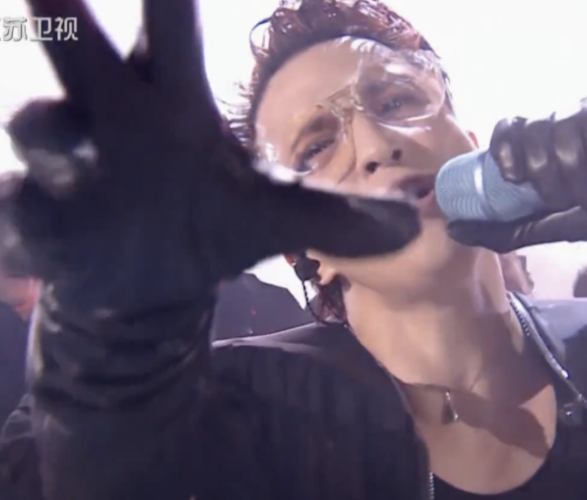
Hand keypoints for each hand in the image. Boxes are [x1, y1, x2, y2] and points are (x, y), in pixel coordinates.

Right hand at [0, 0, 418, 311]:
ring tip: (53, 127)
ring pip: (43, 129)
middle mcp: (117, 123)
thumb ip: (335, 217)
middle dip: (67, 15)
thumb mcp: (276, 219)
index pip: (169, 28)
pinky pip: (23, 210)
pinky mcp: (50, 228)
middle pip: (86, 56)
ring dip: (45, 126)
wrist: (159, 286)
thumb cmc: (211, 230)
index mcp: (174, 108)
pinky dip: (20, 210)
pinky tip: (24, 206)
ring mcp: (76, 172)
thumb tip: (413, 225)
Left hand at [447, 90, 586, 256]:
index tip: (514, 179)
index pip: (506, 127)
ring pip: (563, 126)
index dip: (504, 150)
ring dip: (577, 169)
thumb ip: (502, 231)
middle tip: (565, 198)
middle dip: (546, 174)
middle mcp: (557, 119)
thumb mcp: (545, 226)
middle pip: (533, 129)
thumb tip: (454, 229)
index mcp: (535, 142)